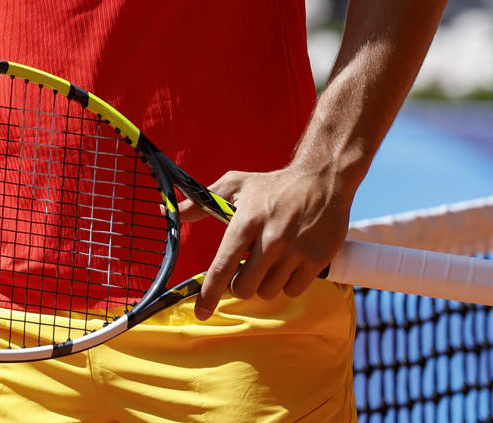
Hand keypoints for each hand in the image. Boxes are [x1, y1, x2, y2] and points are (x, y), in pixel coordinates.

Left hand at [180, 164, 354, 319]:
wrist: (322, 180)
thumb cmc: (273, 185)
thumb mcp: (235, 185)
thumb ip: (201, 203)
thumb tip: (170, 211)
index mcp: (246, 222)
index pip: (223, 266)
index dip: (209, 293)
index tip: (201, 311)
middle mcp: (271, 239)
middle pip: (245, 288)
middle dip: (240, 285)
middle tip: (245, 269)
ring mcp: (295, 252)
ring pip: (269, 291)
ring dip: (264, 283)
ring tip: (269, 261)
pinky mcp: (316, 260)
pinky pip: (292, 290)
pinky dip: (286, 283)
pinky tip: (288, 264)